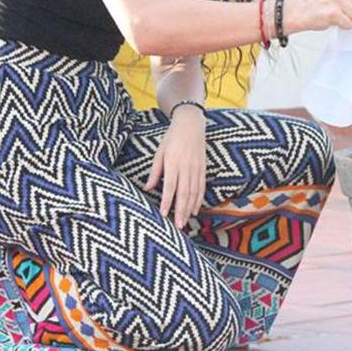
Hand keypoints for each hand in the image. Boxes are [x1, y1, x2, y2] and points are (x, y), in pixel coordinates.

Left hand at [143, 105, 206, 228]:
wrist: (191, 124)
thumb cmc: (171, 138)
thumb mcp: (159, 152)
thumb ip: (155, 171)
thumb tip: (148, 187)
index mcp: (173, 162)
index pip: (170, 185)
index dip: (167, 201)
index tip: (164, 214)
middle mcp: (186, 166)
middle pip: (184, 192)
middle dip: (181, 210)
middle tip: (178, 225)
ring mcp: (196, 167)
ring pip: (194, 191)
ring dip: (190, 208)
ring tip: (185, 221)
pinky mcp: (203, 168)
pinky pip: (201, 186)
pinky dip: (199, 199)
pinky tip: (195, 209)